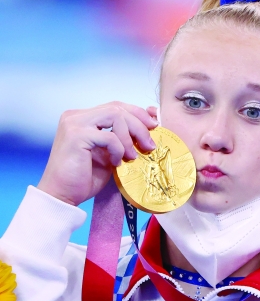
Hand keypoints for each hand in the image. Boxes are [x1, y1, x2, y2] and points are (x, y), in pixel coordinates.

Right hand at [37, 102, 157, 206]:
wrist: (62, 194)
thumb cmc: (85, 177)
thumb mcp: (111, 153)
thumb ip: (123, 139)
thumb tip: (149, 126)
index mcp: (83, 118)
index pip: (115, 106)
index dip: (138, 113)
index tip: (155, 125)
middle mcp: (76, 116)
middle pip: (118, 108)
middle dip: (140, 125)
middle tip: (149, 145)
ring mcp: (74, 124)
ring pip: (115, 116)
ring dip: (130, 137)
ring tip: (132, 156)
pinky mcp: (76, 136)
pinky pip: (109, 136)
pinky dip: (118, 150)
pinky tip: (116, 162)